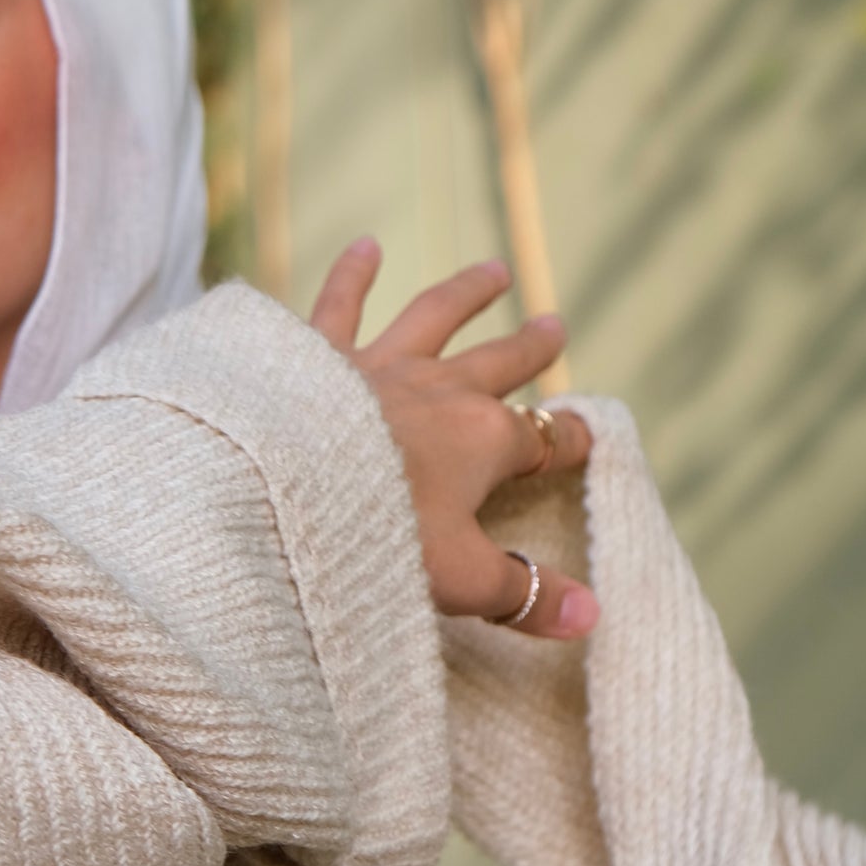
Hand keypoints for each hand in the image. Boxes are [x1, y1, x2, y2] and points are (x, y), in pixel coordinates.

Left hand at [309, 240, 597, 640]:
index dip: (571, 443)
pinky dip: (352, 274)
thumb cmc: (371, 538)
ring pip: (433, 319)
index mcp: (482, 441)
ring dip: (466, 294)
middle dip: (529, 350)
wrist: (273, 490)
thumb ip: (522, 593)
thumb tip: (592, 618)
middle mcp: (437, 391)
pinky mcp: (314, 356)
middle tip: (554, 326)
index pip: (543, 440)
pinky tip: (363, 247)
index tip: (592, 440)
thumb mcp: (457, 579)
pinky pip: (338, 305)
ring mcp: (377, 367)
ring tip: (493, 271)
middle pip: (496, 365)